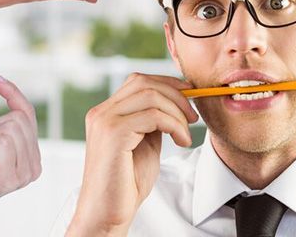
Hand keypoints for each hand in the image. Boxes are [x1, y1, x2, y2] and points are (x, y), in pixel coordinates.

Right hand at [66, 73, 197, 235]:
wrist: (107, 214)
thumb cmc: (127, 182)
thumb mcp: (145, 142)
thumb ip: (153, 119)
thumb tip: (176, 100)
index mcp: (106, 112)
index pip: (139, 80)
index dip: (168, 84)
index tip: (189, 98)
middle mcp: (101, 112)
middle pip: (145, 82)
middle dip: (176, 95)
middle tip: (193, 116)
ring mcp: (104, 121)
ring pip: (151, 96)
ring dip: (177, 113)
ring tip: (185, 134)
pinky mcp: (113, 134)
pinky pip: (153, 116)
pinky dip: (174, 125)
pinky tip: (181, 141)